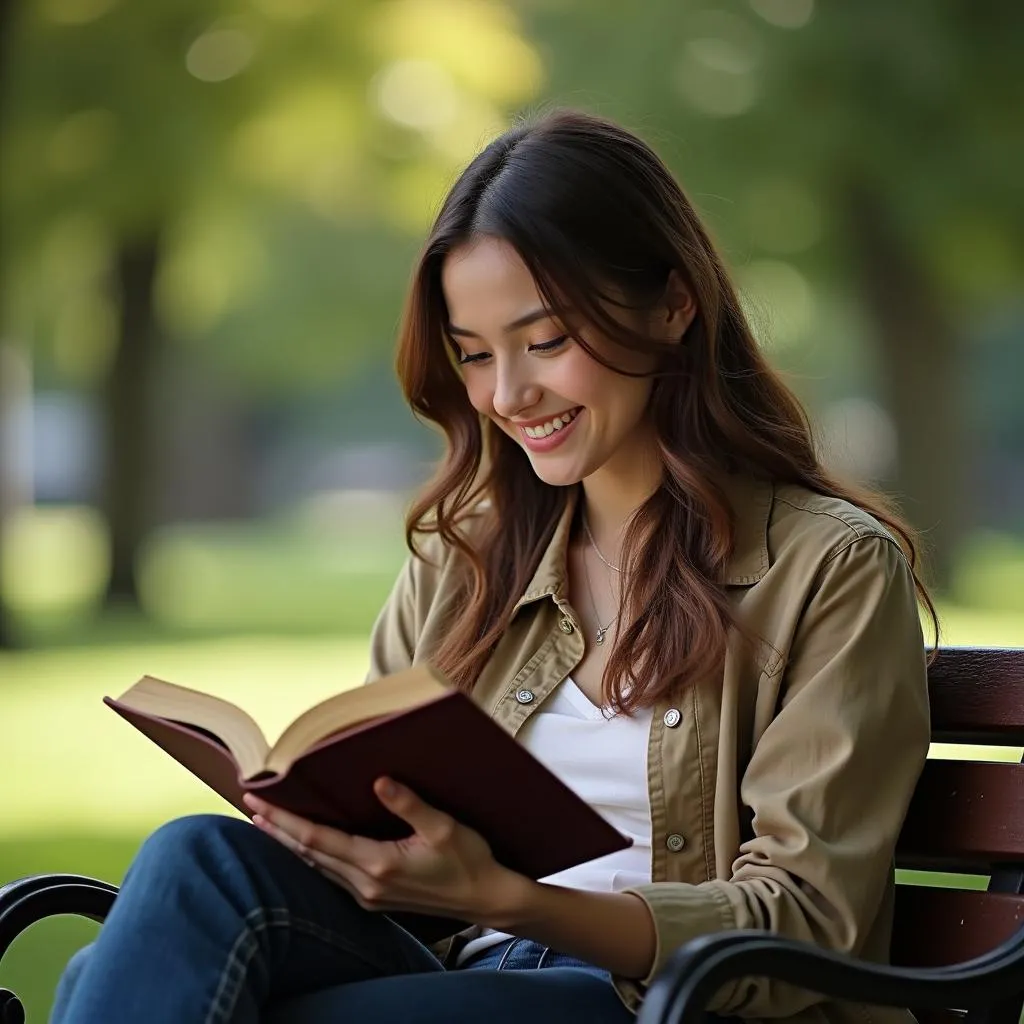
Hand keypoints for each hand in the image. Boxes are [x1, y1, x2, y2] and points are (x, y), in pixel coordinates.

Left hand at [241, 779, 524, 924]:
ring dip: (291, 844)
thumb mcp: (444, 827)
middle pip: (309, 854)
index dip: (285, 820)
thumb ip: (408, 804)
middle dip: (278, 830)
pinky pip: (332, 875)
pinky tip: (308, 847)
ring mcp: (369, 895)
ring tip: (269, 824)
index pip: (318, 839)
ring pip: (318, 866)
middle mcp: (366, 884)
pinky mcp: (376, 898)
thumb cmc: (469, 860)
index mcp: (378, 864)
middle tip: (251, 806)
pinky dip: (313, 856)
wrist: (486, 898)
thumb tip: (379, 781)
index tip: (260, 802)